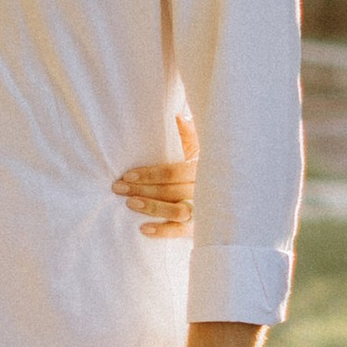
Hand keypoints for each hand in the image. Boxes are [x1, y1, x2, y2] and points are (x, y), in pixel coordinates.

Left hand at [112, 109, 197, 238]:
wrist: (229, 184)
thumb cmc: (203, 159)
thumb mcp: (198, 142)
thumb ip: (186, 130)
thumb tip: (173, 115)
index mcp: (203, 167)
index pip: (174, 172)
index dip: (150, 175)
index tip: (128, 176)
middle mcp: (206, 189)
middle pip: (171, 191)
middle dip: (142, 190)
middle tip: (118, 188)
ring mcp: (204, 209)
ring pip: (177, 212)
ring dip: (152, 208)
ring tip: (129, 204)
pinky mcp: (199, 226)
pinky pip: (181, 231)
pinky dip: (163, 231)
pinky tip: (143, 229)